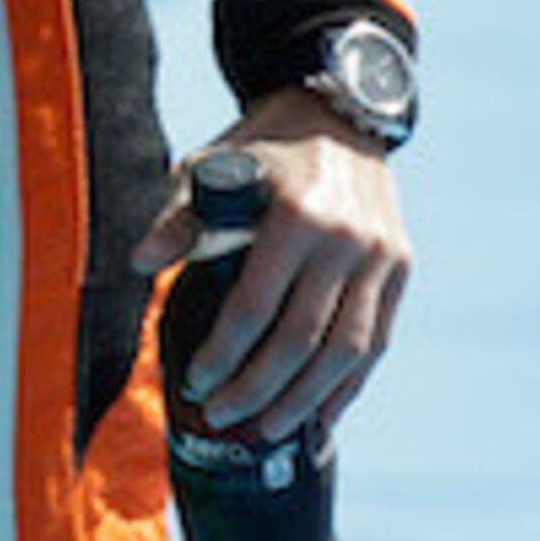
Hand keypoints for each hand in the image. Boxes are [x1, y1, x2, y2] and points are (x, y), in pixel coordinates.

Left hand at [130, 92, 409, 440]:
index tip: (197, 382)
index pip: (256, 307)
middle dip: (258, 388)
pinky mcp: (402, 269)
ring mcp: (382, 258)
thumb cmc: (259, 145)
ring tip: (266, 428)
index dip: (225, 353)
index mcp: (296, 216)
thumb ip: (177, 218)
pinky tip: (322, 413)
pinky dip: (349, 383)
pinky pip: (377, 340)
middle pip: (302, 340)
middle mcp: (347, 241)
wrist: (337, 113)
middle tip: (223, 417)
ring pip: (347, 351)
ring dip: (305, 399)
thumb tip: (137, 264)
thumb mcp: (208, 165)